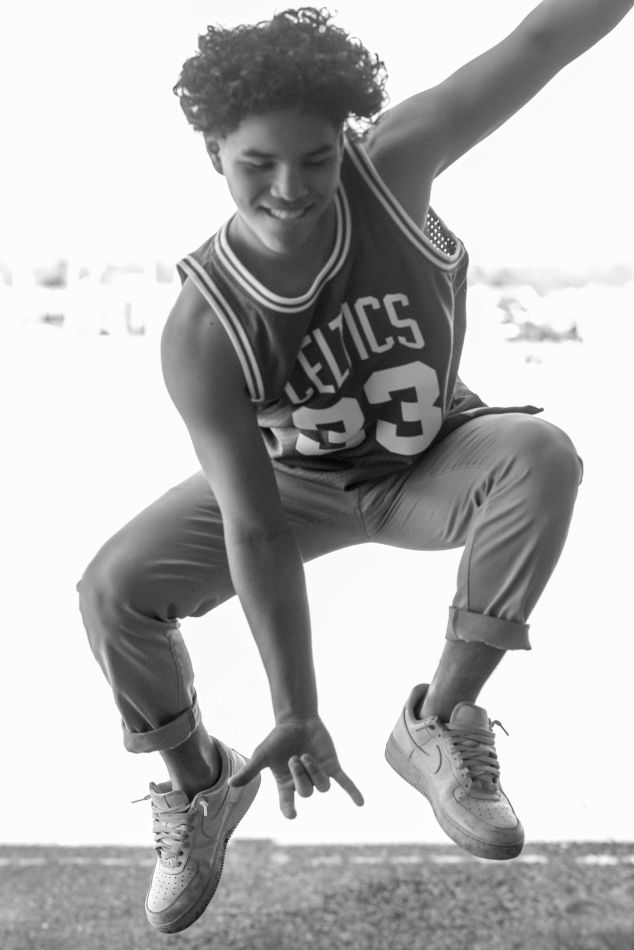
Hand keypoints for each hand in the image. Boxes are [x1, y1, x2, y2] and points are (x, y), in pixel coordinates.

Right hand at [229, 716, 363, 818]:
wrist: (296, 720)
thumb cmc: (277, 739)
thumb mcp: (262, 755)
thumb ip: (250, 771)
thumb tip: (230, 784)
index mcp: (286, 785)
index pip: (288, 804)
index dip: (290, 810)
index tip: (292, 814)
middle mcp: (302, 783)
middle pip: (306, 792)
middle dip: (301, 776)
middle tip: (296, 758)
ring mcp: (318, 775)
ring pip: (322, 786)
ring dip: (315, 772)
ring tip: (307, 756)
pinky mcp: (332, 766)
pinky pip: (344, 782)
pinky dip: (353, 792)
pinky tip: (361, 803)